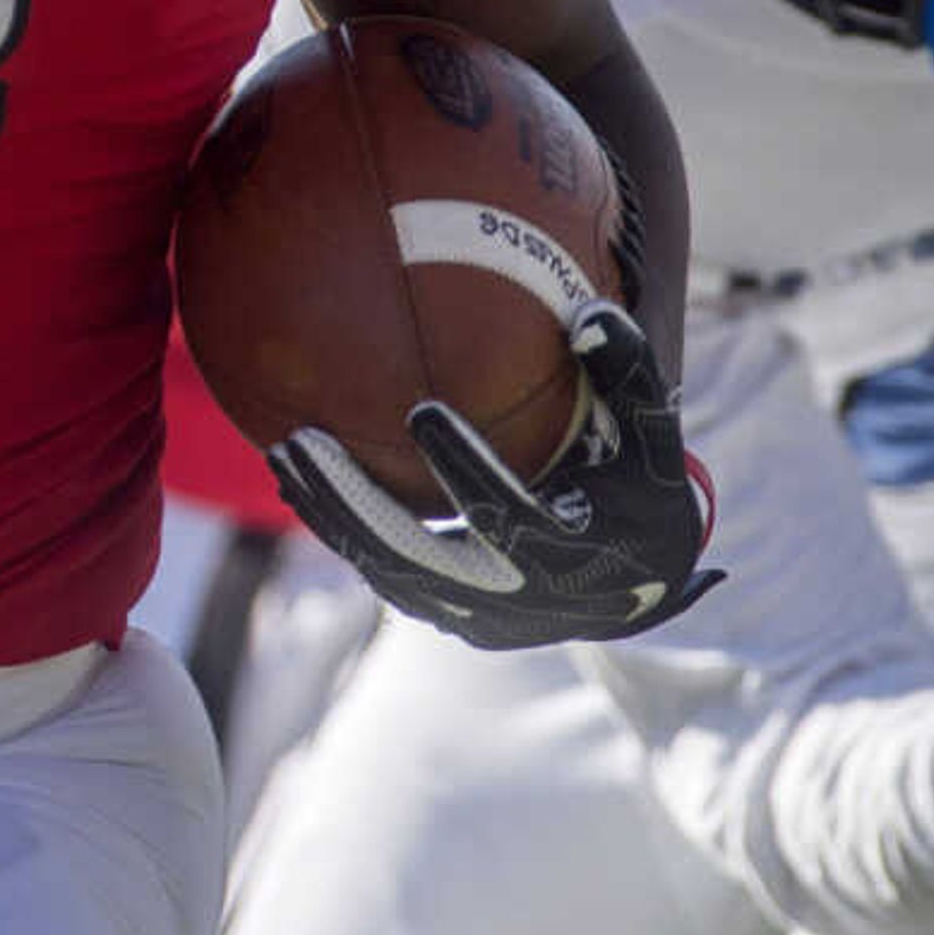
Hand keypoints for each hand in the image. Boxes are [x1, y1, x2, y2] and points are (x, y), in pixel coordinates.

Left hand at [270, 299, 723, 650]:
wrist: (640, 580)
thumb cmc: (640, 487)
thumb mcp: (651, 438)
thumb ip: (628, 375)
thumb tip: (589, 314)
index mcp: (573, 558)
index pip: (509, 516)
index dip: (466, 467)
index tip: (421, 408)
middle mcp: (522, 601)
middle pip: (422, 558)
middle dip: (355, 503)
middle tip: (300, 441)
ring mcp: (484, 619)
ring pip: (392, 574)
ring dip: (333, 517)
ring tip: (282, 453)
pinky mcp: (455, 620)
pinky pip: (388, 577)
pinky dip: (344, 533)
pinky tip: (299, 482)